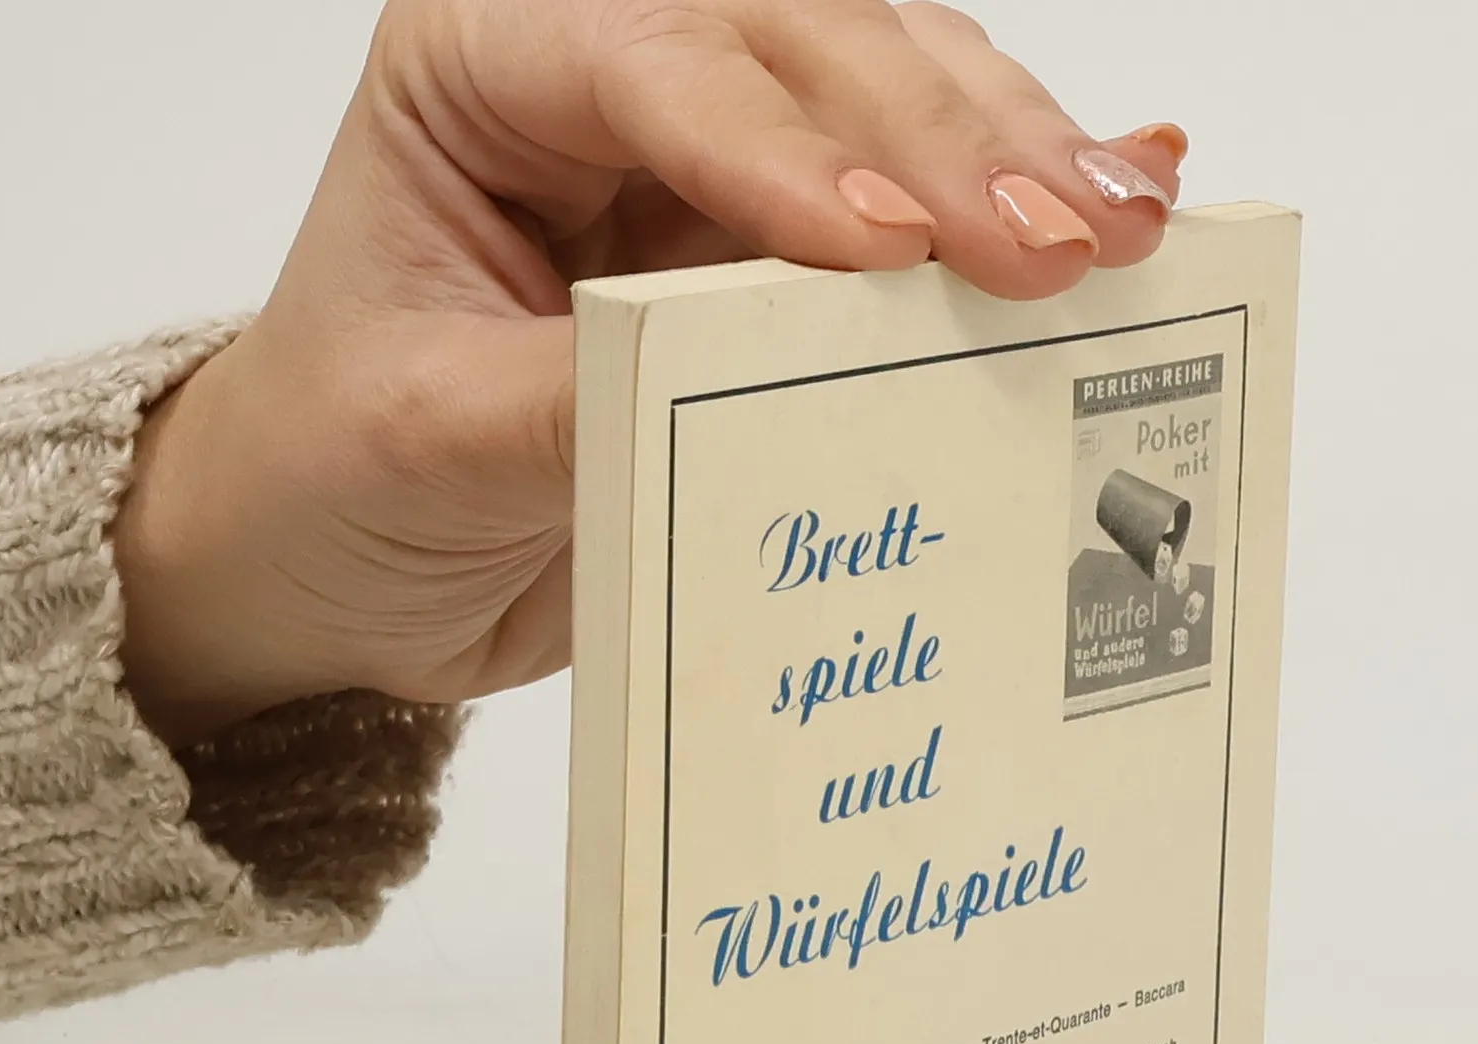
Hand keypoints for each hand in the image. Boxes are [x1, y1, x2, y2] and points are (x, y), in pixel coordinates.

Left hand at [113, 0, 1185, 744]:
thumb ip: (589, 394)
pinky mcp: (781, 241)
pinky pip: (916, 191)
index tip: (887, 248)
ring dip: (1010, 152)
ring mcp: (710, 150)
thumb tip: (763, 363)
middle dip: (940, 135)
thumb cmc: (344, 473)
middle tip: (1055, 239)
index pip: (654, 61)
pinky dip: (1014, 191)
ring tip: (1119, 227)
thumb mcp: (435, 444)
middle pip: (804, 37)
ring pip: (889, 85)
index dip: (780, 147)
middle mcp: (609, 72)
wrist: (349, 558)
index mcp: (483, 67)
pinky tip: (1133, 182)